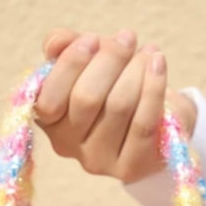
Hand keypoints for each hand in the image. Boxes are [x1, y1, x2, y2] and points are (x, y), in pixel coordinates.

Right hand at [32, 28, 197, 183]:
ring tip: (147, 53)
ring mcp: (98, 161)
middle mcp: (68, 147)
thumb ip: (63, 46)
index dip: (70, 64)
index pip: (48, 98)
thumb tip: (55, 44)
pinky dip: (154, 86)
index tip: (93, 38)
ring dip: (136, 70)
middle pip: (86, 98)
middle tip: (127, 38)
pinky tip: (158, 63)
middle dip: (110, 60)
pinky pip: (143, 122)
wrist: (156, 117)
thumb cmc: (114, 84)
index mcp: (49, 121)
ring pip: (118, 106)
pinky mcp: (130, 168)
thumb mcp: (86, 59)